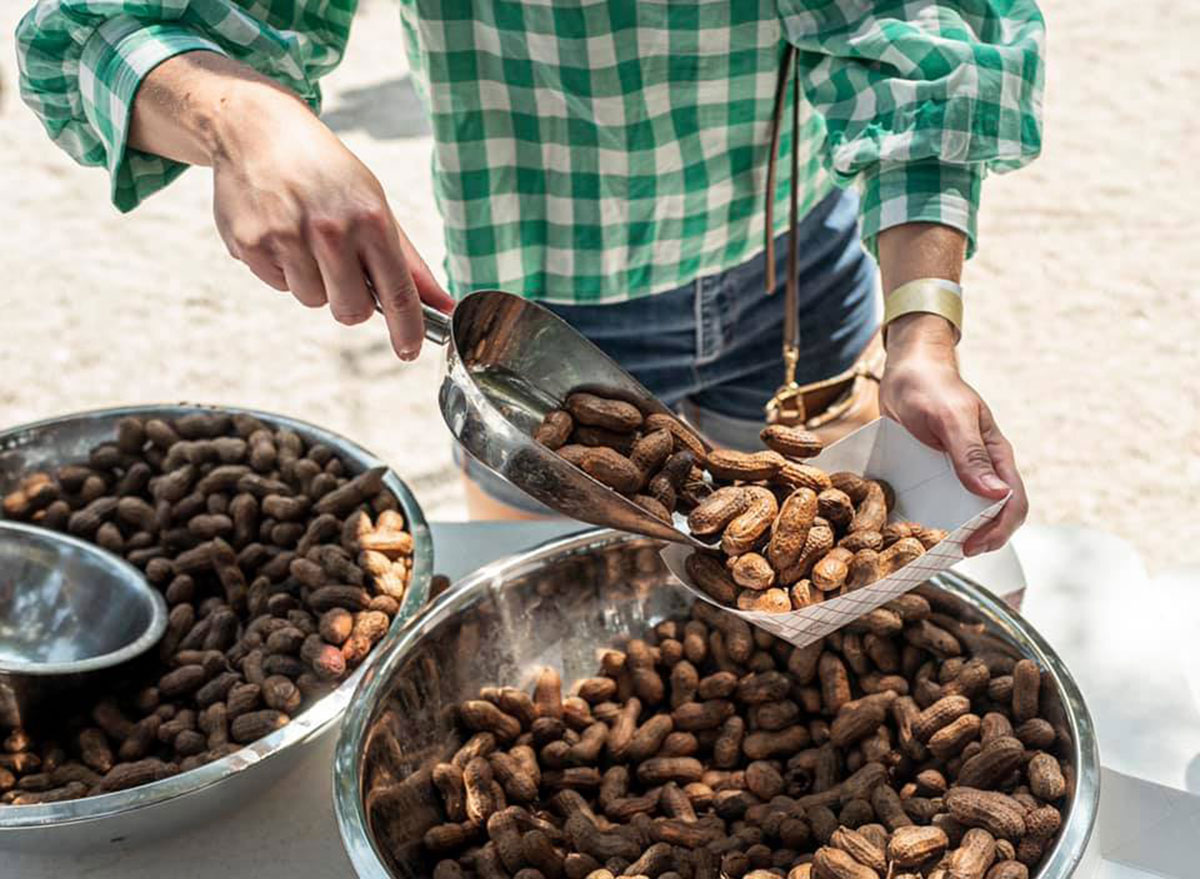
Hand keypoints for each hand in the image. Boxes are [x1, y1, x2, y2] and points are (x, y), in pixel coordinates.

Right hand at [129, 52, 452, 359]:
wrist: (259, 129)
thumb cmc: (327, 173)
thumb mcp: (376, 205)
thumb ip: (408, 263)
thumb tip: (443, 305)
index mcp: (371, 219)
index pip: (398, 293)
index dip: (407, 330)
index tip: (409, 352)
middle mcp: (331, 230)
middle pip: (352, 311)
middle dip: (352, 303)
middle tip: (343, 271)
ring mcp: (287, 237)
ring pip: (312, 300)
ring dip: (314, 281)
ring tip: (306, 238)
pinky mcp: (251, 243)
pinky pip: (278, 284)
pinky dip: (282, 268)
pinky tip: (280, 231)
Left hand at [880, 314, 1027, 554]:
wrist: (905, 368)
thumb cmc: (930, 387)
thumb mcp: (950, 419)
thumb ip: (970, 455)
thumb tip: (997, 495)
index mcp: (995, 455)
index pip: (1013, 503)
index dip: (999, 530)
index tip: (971, 546)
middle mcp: (980, 466)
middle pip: (994, 514)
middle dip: (981, 538)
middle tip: (951, 552)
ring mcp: (957, 469)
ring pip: (967, 510)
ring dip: (957, 530)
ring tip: (935, 546)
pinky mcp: (934, 469)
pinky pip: (941, 499)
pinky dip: (935, 515)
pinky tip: (916, 526)